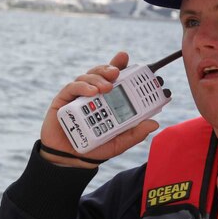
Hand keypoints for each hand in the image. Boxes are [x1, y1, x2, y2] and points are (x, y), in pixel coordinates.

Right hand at [39, 51, 159, 168]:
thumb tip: (154, 123)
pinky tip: (91, 92)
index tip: (125, 58)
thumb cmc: (95, 149)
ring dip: (97, 78)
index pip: (114, 78)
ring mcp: (78, 96)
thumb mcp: (119, 143)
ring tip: (106, 87)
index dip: (119, 65)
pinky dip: (82, 86)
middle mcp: (92, 94)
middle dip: (109, 68)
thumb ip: (135, 134)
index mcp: (107, 100)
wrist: (71, 160)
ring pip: (87, 77)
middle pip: (101, 73)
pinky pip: (72, 87)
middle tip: (117, 72)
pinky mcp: (63, 100)